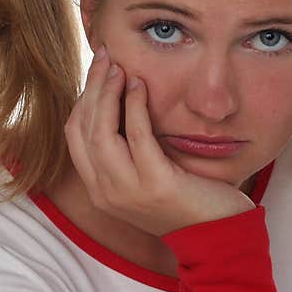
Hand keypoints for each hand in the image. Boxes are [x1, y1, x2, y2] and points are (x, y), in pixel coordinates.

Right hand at [63, 46, 256, 236]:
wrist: (217, 235)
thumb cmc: (187, 198)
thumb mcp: (147, 174)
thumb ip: (130, 149)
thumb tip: (122, 102)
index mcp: (100, 188)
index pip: (75, 134)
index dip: (83, 97)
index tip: (98, 69)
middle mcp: (105, 192)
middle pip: (82, 128)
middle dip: (92, 87)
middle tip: (106, 56)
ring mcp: (127, 191)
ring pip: (101, 131)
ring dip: (107, 92)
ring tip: (119, 67)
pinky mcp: (155, 184)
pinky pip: (136, 137)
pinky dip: (134, 106)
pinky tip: (140, 85)